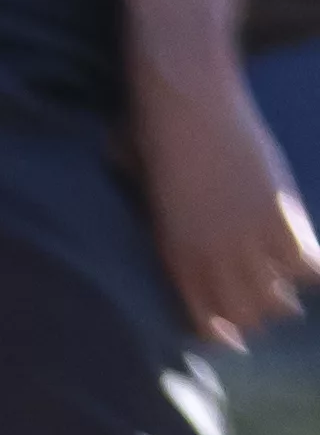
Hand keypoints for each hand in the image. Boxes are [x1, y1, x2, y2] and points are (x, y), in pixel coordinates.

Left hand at [134, 58, 319, 350]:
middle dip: (256, 314)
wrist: (186, 100)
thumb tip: (132, 193)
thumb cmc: (153, 132)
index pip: (206, 320)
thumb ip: (155, 211)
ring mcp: (248, 238)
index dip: (223, 332)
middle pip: (247, 316)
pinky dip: (311, 266)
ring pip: (279, 299)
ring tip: (282, 279)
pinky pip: (308, 265)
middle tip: (265, 299)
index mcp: (175, 252)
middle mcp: (212, 255)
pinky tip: (305, 253)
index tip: (234, 333)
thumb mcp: (142, 184)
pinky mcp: (280, 215)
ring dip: (284, 294)